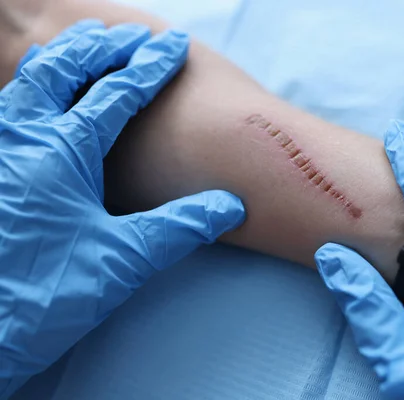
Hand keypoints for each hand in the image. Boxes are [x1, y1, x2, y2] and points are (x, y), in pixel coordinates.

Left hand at [0, 21, 244, 396]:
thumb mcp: (124, 260)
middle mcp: (20, 137)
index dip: (151, 65)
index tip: (173, 44)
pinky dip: (31, 88)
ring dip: (63, 59)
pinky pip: (6, 108)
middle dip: (101, 47)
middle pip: (63, 68)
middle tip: (129, 38)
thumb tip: (232, 206)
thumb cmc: (47, 295)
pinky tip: (40, 99)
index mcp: (60, 151)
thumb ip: (181, 226)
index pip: (117, 92)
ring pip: (26, 81)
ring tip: (87, 47)